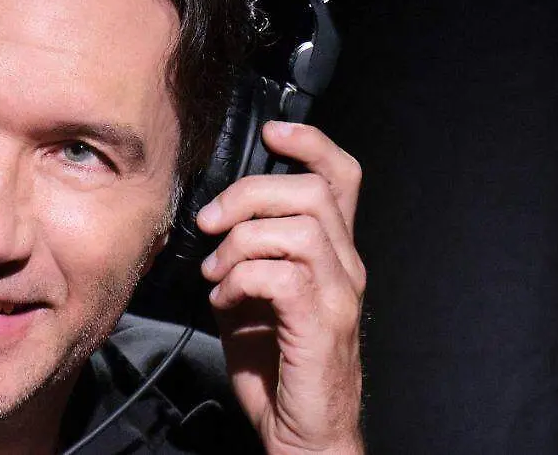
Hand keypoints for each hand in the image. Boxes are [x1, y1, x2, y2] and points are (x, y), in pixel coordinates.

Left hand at [197, 121, 365, 453]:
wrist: (303, 430)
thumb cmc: (278, 366)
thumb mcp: (255, 293)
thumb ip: (246, 253)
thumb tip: (211, 222)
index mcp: (333, 252)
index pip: (341, 176)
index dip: (310, 142)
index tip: (273, 131)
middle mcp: (346, 265)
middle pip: (310, 191)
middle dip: (248, 194)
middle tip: (210, 224)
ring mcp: (339, 294)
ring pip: (296, 229)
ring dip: (240, 243)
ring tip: (216, 271)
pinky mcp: (323, 324)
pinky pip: (280, 275)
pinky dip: (240, 279)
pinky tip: (224, 298)